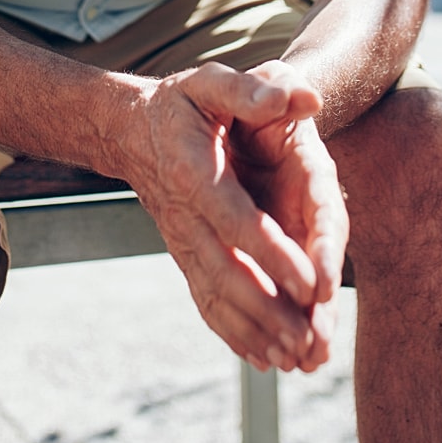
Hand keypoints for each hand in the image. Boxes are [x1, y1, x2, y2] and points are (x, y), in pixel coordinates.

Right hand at [122, 61, 342, 371]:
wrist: (130, 129)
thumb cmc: (183, 100)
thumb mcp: (212, 82)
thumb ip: (255, 89)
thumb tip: (307, 96)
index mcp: (193, 172)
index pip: (236, 220)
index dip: (272, 253)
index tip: (310, 284)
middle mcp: (183, 215)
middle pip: (226, 271)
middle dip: (268, 309)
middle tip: (308, 340)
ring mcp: (182, 241)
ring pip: (217, 294)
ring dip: (255, 330)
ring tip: (296, 360)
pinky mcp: (184, 256)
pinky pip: (206, 300)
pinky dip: (233, 333)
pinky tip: (263, 360)